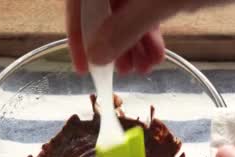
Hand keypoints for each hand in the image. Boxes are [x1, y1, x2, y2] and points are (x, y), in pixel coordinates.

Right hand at [66, 0, 222, 73]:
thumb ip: (127, 26)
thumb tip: (97, 55)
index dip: (78, 29)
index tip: (84, 64)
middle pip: (102, 3)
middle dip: (110, 40)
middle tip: (121, 72)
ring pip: (124, 7)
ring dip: (130, 41)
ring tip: (144, 69)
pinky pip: (145, 6)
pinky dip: (148, 32)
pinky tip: (155, 55)